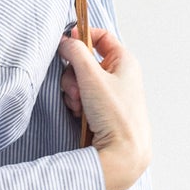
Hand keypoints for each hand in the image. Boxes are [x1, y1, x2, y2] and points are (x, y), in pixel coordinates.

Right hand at [58, 25, 151, 189]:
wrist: (123, 153)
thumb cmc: (115, 115)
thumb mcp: (92, 78)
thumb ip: (76, 54)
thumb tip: (65, 42)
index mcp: (124, 61)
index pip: (101, 37)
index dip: (82, 37)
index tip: (66, 42)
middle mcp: (120, 75)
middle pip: (86, 61)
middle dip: (73, 74)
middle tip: (75, 89)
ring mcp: (112, 93)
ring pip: (81, 80)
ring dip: (73, 91)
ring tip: (79, 106)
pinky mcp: (104, 110)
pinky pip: (83, 97)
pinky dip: (77, 104)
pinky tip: (80, 114)